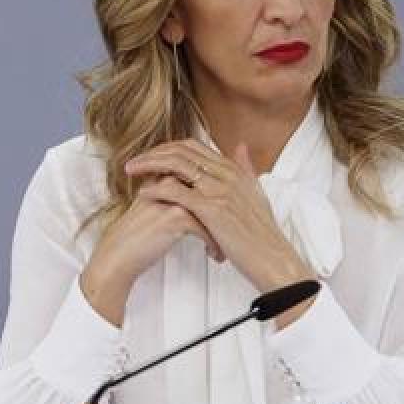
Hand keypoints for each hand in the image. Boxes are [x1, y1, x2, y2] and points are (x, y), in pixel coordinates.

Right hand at [81, 175, 224, 326]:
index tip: (229, 213)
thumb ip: (174, 195)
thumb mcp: (155, 208)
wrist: (117, 256)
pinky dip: (214, 243)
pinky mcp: (175, 215)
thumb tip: (200, 194)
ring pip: (213, 208)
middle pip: (211, 190)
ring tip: (228, 245)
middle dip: (227, 213)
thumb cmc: (137, 236)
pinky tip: (215, 254)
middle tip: (235, 230)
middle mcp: (170, 182)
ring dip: (223, 229)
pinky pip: (207, 227)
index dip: (219, 196)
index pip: (203, 177)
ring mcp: (173, 197)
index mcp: (165, 177)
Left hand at [123, 139, 315, 317]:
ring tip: (131, 173)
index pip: (195, 146)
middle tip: (135, 163)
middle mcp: (227, 174)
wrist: (272, 257)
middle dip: (153, 153)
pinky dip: (156, 189)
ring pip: (177, 165)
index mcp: (235, 170)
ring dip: (149, 165)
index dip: (168, 148)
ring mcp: (220, 189)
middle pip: (182, 150)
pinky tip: (143, 194)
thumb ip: (246, 168)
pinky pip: (177, 191)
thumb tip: (241, 146)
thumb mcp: (256, 193)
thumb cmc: (263, 233)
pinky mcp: (212, 208)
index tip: (151, 156)